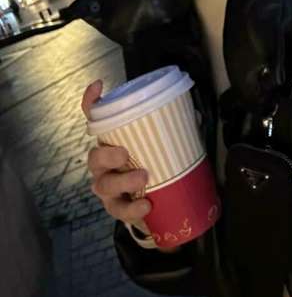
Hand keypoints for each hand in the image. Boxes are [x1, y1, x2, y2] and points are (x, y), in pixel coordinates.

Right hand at [82, 80, 178, 252]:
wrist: (156, 204)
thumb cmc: (155, 165)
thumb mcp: (165, 144)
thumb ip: (177, 130)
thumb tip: (196, 116)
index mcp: (114, 141)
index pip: (96, 120)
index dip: (91, 102)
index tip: (98, 86)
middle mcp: (104, 164)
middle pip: (94, 156)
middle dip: (106, 154)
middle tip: (124, 153)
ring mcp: (107, 187)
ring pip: (103, 185)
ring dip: (122, 181)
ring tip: (143, 177)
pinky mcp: (116, 208)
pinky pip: (118, 210)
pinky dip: (131, 209)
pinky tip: (146, 205)